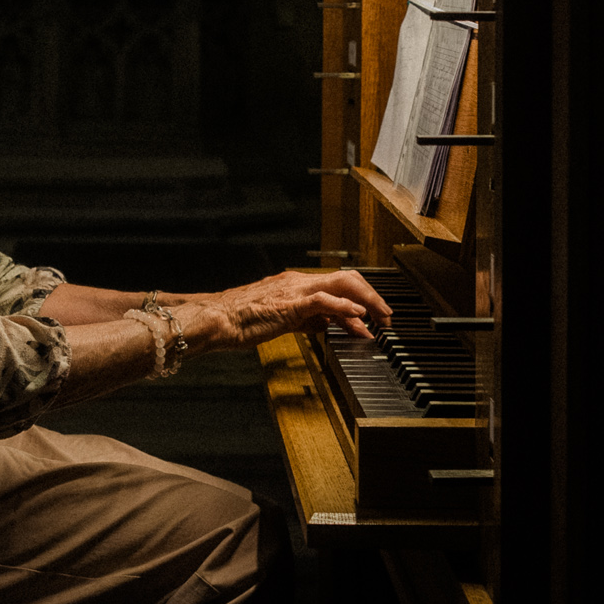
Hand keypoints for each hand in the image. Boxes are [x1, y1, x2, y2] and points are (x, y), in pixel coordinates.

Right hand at [195, 268, 391, 347]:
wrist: (217, 319)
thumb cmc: (239, 321)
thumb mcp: (280, 319)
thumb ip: (305, 319)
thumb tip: (326, 325)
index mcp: (295, 284)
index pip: (338, 285)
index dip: (362, 298)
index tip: (375, 316)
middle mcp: (298, 282)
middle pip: (347, 279)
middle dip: (372, 297)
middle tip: (387, 317)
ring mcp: (294, 291)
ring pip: (342, 285)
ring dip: (367, 302)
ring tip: (381, 320)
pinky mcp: (289, 305)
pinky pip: (323, 301)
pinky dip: (344, 308)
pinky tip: (357, 317)